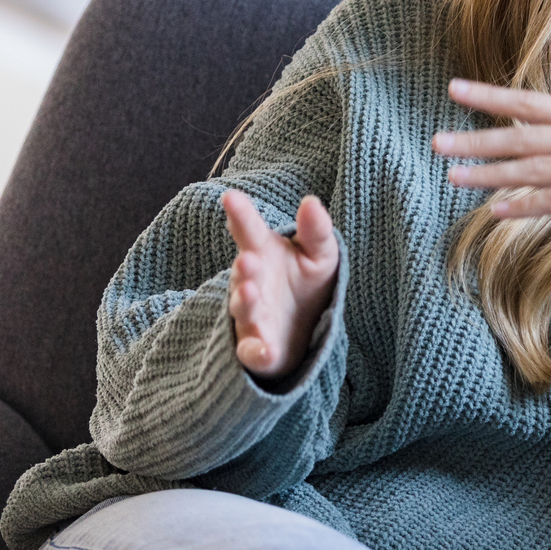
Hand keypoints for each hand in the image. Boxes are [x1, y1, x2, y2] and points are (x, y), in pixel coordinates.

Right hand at [222, 190, 340, 384]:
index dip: (240, 214)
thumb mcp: (320, 253)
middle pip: (244, 273)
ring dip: (246, 302)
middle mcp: (252, 283)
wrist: (305, 329)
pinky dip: (256, 353)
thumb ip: (316, 230)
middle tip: (248, 258)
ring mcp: (252, 316)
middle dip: (244, 266)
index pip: (249, 231)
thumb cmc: (307, 282)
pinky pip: (253, 352)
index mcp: (263, 253)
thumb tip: (311, 202)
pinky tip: (265, 351)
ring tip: (251, 290)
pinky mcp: (258, 348)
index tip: (230, 197)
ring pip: (244, 309)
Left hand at [433, 79, 550, 234]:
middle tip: (437, 142)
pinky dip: (526, 205)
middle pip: (526, 135)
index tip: (454, 89)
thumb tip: (539, 141)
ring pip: (536, 168)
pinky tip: (497, 212)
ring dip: (490, 174)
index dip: (492, 96)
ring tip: (453, 177)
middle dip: (477, 138)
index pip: (534, 104)